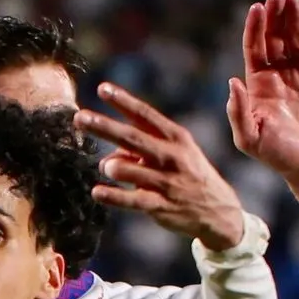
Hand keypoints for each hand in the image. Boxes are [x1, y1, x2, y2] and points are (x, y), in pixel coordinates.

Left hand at [75, 83, 246, 251]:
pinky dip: (113, 196)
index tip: (102, 88)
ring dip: (112, 167)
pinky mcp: (162, 205)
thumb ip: (138, 151)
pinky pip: (133, 200)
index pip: (145, 115)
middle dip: (105, 126)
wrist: (218, 210)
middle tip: (80, 117)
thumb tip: (108, 159)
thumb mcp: (172, 154)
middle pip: (133, 138)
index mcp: (175, 137)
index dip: (124, 101)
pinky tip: (97, 192)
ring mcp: (167, 181)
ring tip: (106, 168)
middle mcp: (171, 156)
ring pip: (131, 170)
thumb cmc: (186, 175)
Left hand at [228, 0, 298, 221]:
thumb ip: (238, 111)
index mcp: (258, 85)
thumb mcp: (249, 138)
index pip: (254, 49)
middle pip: (275, 39)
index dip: (254, 28)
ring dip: (296, 20)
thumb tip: (232, 81)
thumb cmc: (277, 155)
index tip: (256, 8)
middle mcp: (280, 76)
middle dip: (275, 17)